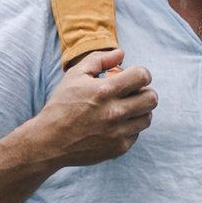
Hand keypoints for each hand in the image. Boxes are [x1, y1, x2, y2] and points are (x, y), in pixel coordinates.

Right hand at [31, 47, 155, 166]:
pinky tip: (116, 124)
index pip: (142, 76)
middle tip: (135, 93)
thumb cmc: (62, 105)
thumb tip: (121, 53)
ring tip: (126, 108)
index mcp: (104, 91)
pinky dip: (130, 127)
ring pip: (147, 117)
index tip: (135, 77)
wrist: (50, 141)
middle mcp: (114, 112)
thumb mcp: (75, 75)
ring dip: (140, 110)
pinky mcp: (118, 148)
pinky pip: (136, 134)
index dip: (142, 74)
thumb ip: (99, 60)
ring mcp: (117, 133)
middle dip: (145, 91)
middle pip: (151, 98)